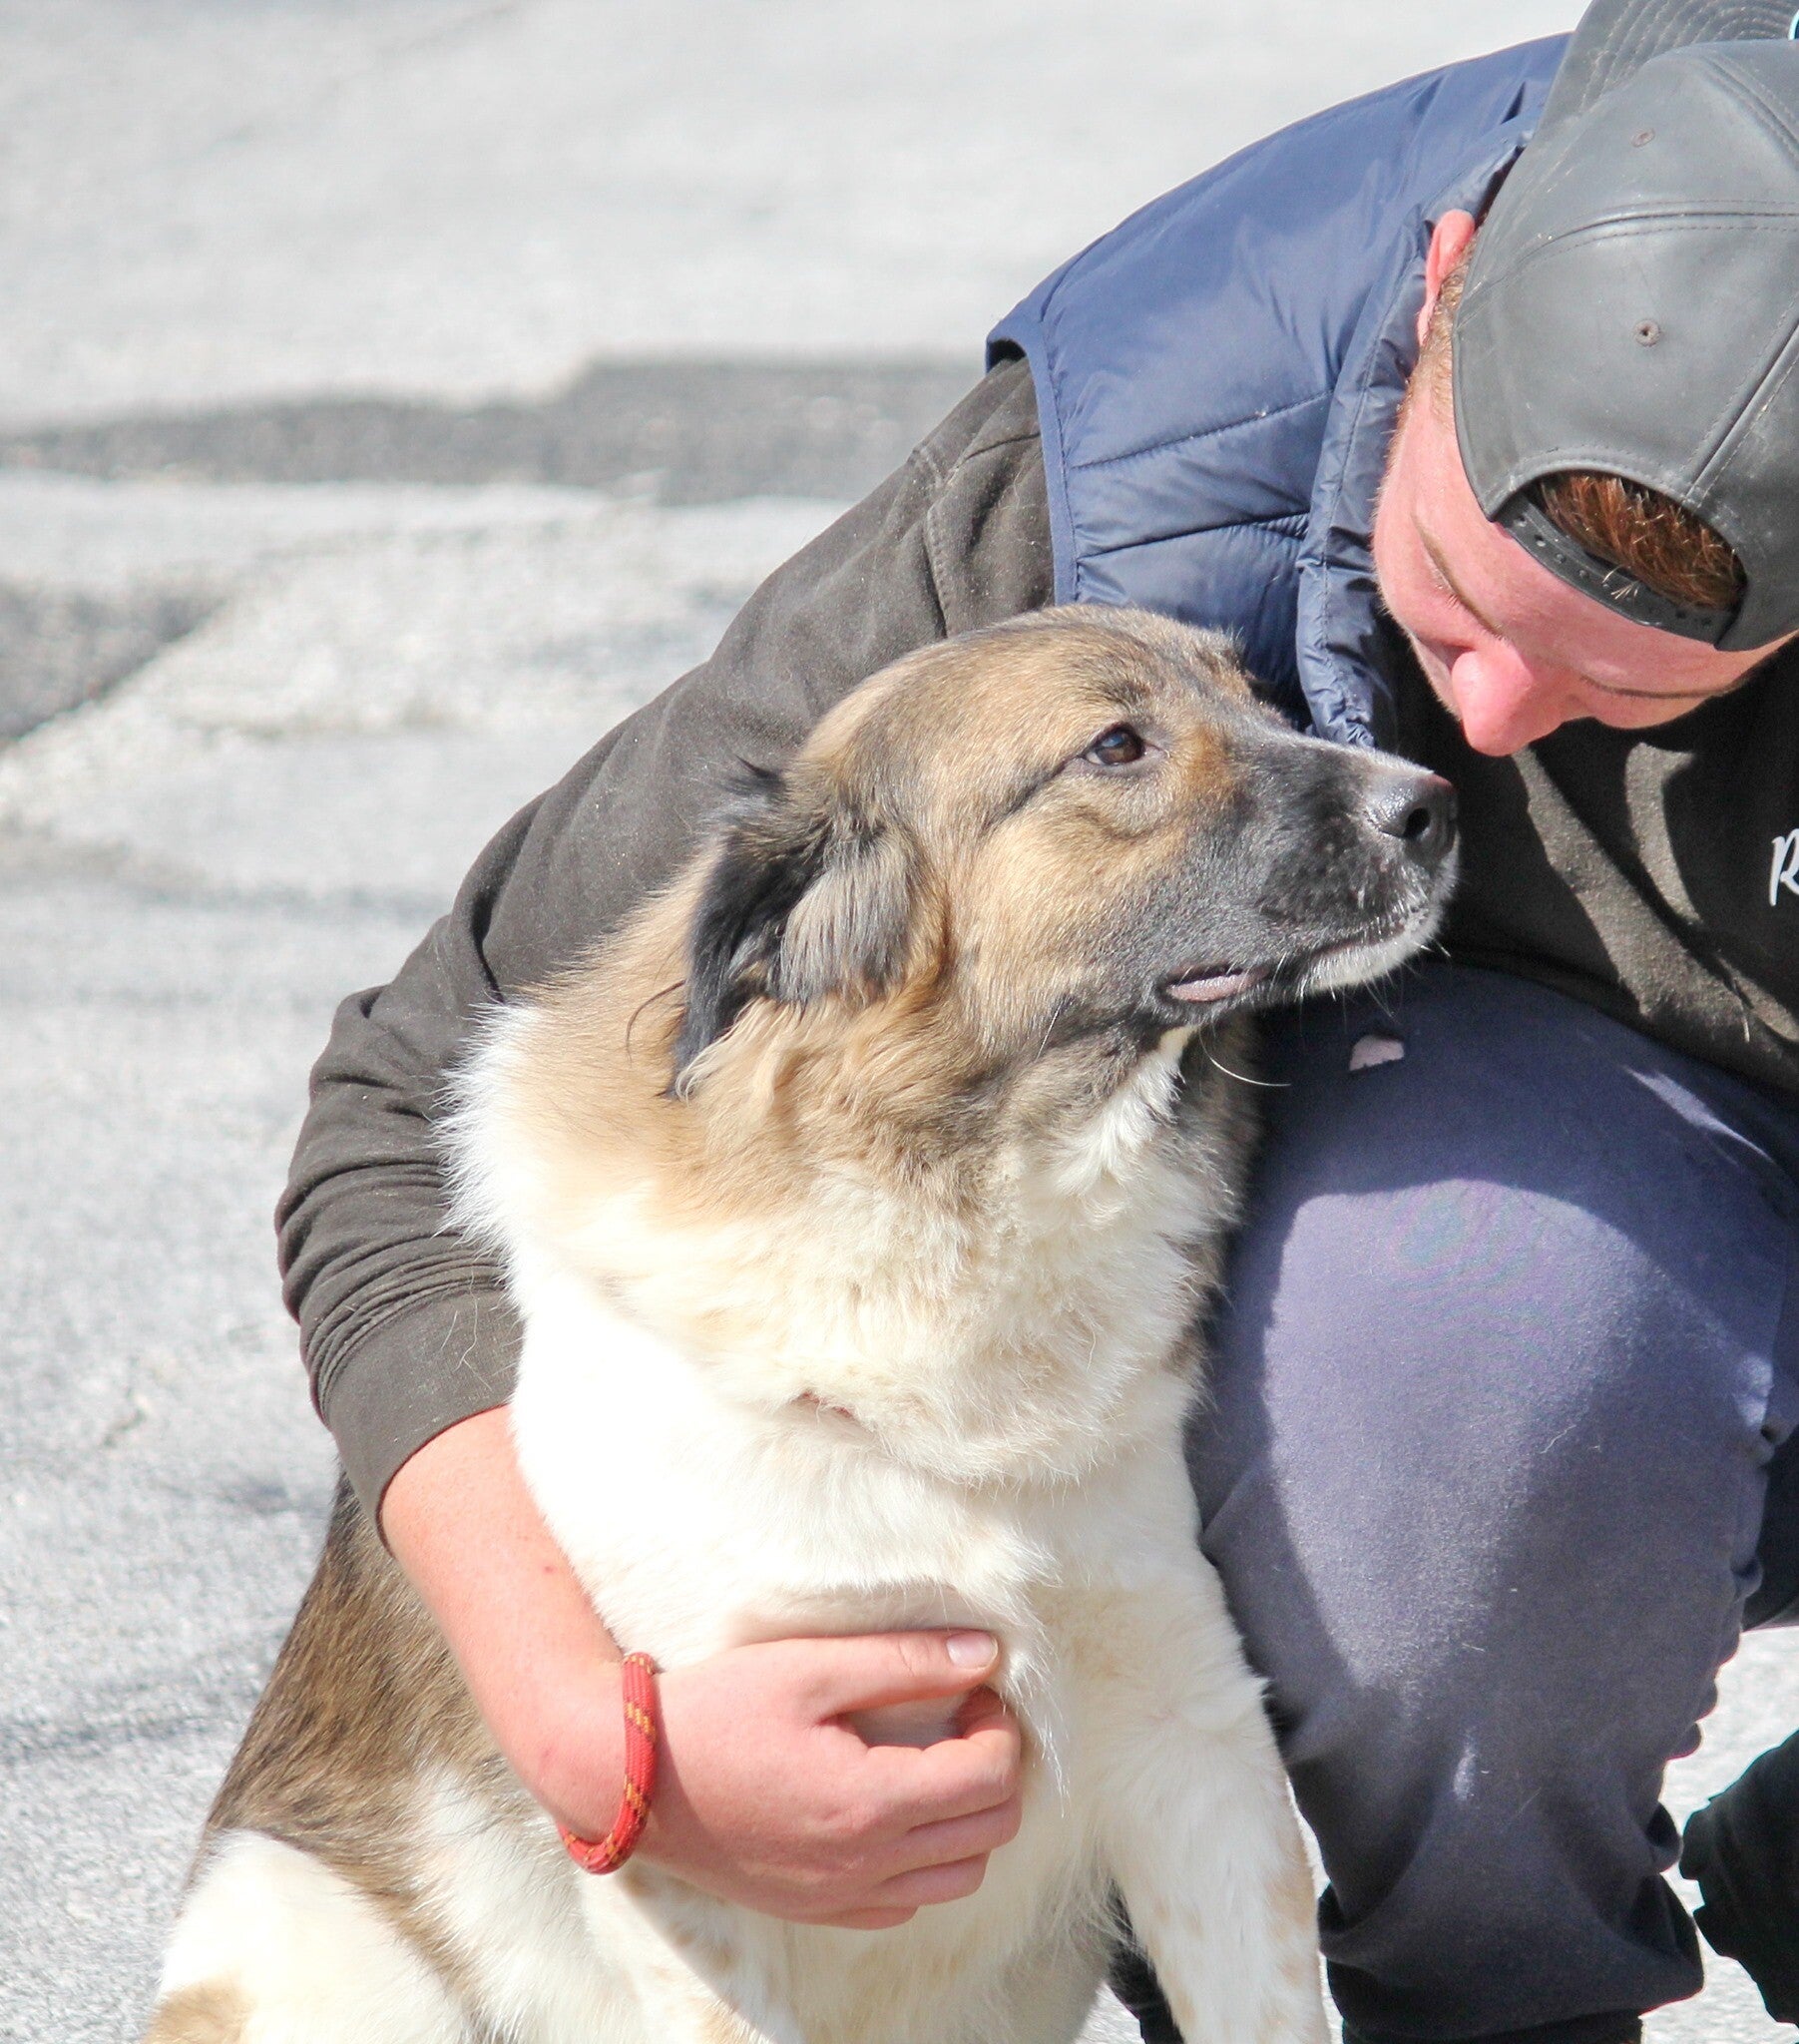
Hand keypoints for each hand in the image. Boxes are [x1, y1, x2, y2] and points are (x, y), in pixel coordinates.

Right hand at [644, 1634, 1022, 1926]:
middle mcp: (865, 1866)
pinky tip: (891, 1809)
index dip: (1000, 1724)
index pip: (992, 1777)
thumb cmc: (716, 1710)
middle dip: (995, 1767)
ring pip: (959, 1877)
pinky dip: (924, 1860)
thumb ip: (905, 1660)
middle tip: (959, 1717)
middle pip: (990, 1831)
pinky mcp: (816, 1911)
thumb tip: (987, 1653)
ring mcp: (840, 1898)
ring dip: (967, 1819)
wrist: (630, 1778)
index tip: (971, 1687)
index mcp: (870, 1803)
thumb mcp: (810, 1666)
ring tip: (932, 1761)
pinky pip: (906, 1903)